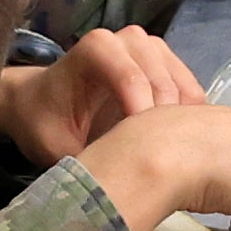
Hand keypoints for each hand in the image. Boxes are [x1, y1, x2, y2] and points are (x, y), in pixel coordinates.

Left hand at [0, 27, 203, 160]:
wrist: (39, 104)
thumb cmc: (44, 123)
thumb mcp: (54, 146)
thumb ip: (86, 160)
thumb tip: (118, 191)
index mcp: (96, 48)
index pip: (131, 80)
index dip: (140, 120)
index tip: (138, 156)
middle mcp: (128, 39)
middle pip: (162, 83)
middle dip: (161, 125)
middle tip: (152, 162)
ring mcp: (151, 48)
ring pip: (183, 87)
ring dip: (179, 123)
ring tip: (163, 156)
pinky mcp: (167, 63)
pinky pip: (190, 92)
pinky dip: (187, 119)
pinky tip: (173, 145)